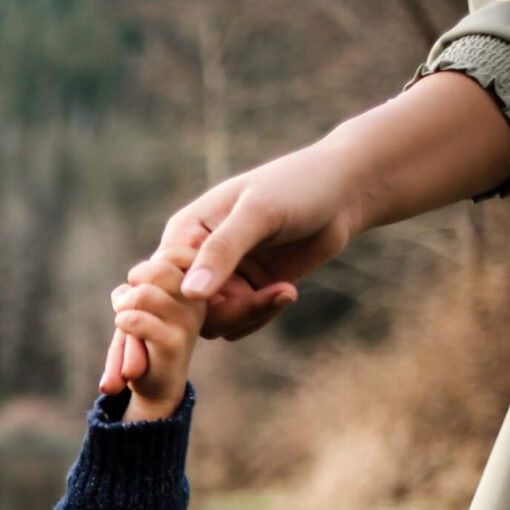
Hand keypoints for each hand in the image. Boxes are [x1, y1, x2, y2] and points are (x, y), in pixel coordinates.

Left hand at [103, 249, 205, 421]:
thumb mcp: (143, 302)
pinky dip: (122, 324)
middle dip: (133, 283)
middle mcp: (198, 300)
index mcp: (196, 286)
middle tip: (127, 302)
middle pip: (157, 270)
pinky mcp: (174, 342)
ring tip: (125, 319)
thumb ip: (142, 281)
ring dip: (123, 307)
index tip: (138, 287)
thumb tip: (135, 280)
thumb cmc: (145, 335)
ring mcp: (189, 321)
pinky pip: (135, 320)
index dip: (143, 271)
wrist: (157, 384)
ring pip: (142, 295)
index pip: (170, 256)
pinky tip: (128, 335)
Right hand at [146, 71, 509, 341]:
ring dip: (247, 316)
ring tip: (285, 291)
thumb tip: (188, 295)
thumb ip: (222, 252)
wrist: (347, 191)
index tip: (222, 299)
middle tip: (271, 297)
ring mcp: (222, 278)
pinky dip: (260, 317)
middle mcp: (195, 259)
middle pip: (185, 310)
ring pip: (213, 322)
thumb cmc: (299, 185)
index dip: (179, 302)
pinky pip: (238, 324)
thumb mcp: (258, 213)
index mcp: (184, 233)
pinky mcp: (248, 292)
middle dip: (223, 313)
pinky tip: (288, 291)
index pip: (162, 282)